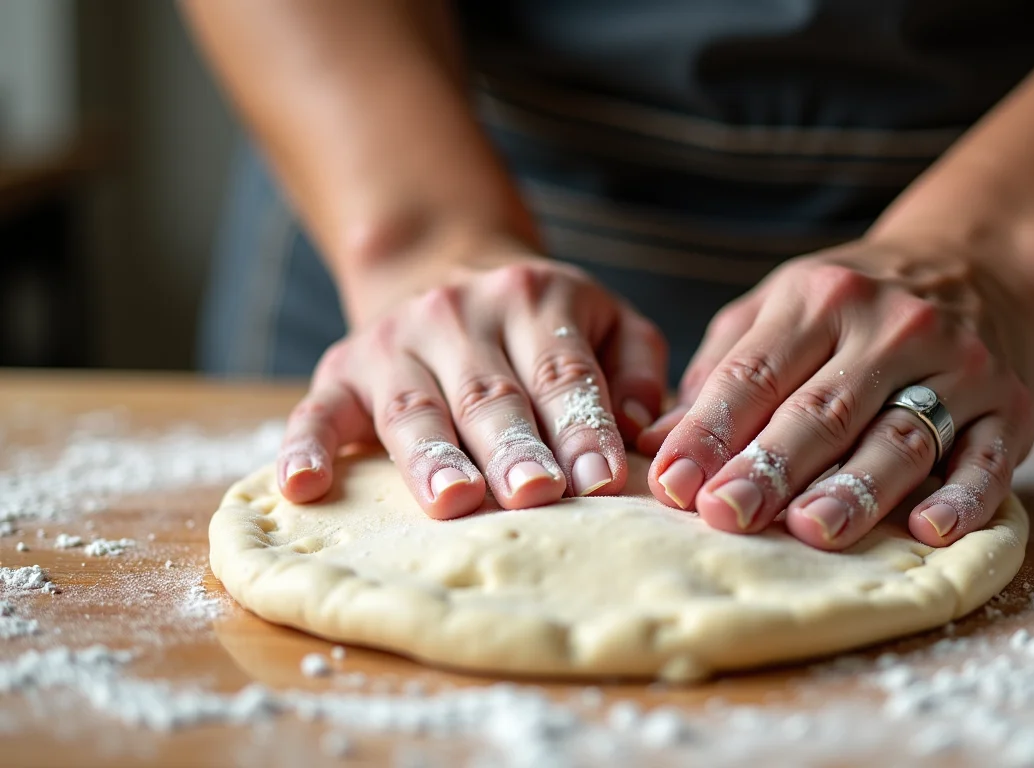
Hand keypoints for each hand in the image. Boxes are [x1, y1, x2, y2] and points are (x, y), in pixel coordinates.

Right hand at [275, 239, 665, 517]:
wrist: (443, 266)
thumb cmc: (543, 325)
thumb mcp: (608, 321)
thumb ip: (636, 368)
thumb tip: (640, 426)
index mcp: (536, 300)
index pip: (564, 373)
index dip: (582, 428)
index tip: (601, 481)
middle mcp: (461, 313)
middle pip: (491, 394)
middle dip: (514, 447)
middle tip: (536, 494)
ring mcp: (395, 341)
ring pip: (414, 407)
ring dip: (432, 456)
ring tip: (454, 500)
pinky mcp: (341, 370)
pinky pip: (318, 410)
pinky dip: (305, 447)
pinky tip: (303, 486)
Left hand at [638, 237, 1033, 549]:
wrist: (983, 262)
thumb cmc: (857, 303)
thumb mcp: (784, 307)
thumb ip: (723, 368)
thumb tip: (655, 438)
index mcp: (819, 300)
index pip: (755, 372)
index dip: (711, 429)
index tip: (670, 482)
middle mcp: (890, 327)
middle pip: (823, 408)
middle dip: (771, 464)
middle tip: (726, 514)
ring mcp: (957, 366)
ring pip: (901, 434)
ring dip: (856, 486)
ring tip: (812, 530)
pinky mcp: (1010, 407)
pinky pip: (989, 458)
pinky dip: (962, 496)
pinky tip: (930, 530)